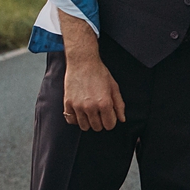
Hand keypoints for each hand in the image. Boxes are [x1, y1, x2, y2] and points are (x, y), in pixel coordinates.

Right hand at [59, 12, 124, 130]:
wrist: (83, 62)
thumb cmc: (100, 73)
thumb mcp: (114, 87)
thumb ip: (119, 104)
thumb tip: (122, 119)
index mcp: (104, 103)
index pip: (109, 125)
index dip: (111, 121)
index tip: (109, 115)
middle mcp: (91, 107)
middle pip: (97, 127)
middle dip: (101, 122)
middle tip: (100, 112)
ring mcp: (78, 106)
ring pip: (84, 126)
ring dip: (88, 121)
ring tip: (90, 112)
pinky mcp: (68, 104)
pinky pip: (71, 120)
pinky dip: (76, 118)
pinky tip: (80, 111)